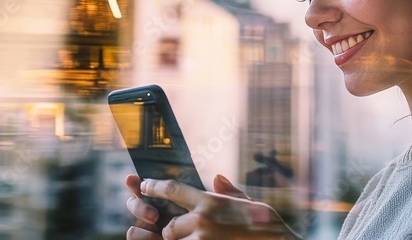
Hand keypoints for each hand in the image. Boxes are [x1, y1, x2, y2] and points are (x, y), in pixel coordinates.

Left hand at [124, 174, 300, 239]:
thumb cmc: (267, 224)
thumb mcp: (248, 202)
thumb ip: (229, 192)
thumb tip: (218, 179)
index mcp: (211, 201)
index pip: (173, 190)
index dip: (154, 187)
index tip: (143, 186)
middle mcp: (203, 219)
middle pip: (170, 226)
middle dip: (173, 232)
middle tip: (180, 234)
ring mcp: (203, 239)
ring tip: (196, 238)